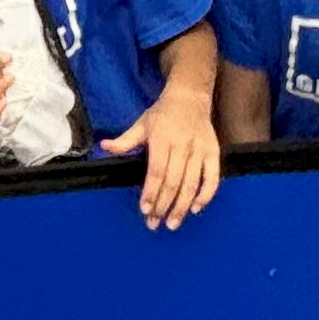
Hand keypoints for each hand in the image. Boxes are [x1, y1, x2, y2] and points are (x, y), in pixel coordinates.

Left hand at [102, 87, 221, 229]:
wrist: (190, 96)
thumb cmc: (162, 114)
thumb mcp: (141, 124)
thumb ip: (125, 140)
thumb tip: (104, 147)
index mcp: (163, 139)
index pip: (157, 172)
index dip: (151, 193)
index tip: (145, 210)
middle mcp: (182, 146)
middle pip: (174, 182)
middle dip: (163, 205)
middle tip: (155, 223)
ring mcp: (200, 150)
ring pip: (192, 183)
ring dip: (182, 206)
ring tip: (172, 223)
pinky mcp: (214, 153)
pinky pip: (212, 178)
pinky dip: (206, 194)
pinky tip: (196, 208)